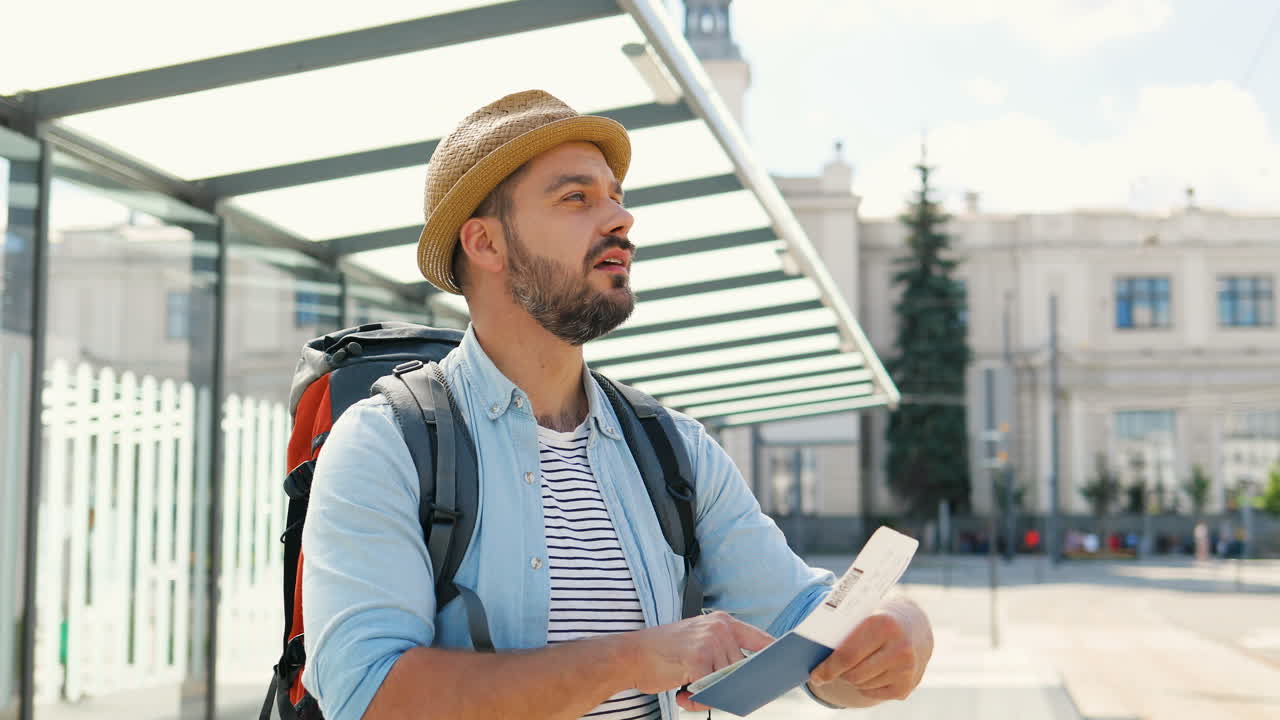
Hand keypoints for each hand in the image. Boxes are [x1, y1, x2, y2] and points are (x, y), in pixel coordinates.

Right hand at [621, 611, 773, 711]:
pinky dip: (696, 700)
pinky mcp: (698, 659)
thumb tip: (750, 681)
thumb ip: (723, 656)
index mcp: (723, 622)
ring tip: (686, 687)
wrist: (630, 654)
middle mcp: (720, 628)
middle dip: (725, 686)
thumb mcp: (698, 643)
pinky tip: (681, 693)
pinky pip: (710, 691)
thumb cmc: (664, 652)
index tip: (784, 672)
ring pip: (726, 682)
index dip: (774, 659)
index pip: (762, 641)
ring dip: (707, 694)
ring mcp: (710, 642)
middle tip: (700, 687)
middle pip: (743, 669)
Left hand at [808, 602, 928, 702]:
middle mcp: (900, 648)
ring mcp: (906, 670)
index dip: (827, 668)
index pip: (847, 656)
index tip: (814, 675)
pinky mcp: (906, 687)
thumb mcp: (862, 614)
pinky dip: (865, 684)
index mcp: (884, 624)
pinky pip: (872, 693)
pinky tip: (871, 669)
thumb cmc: (876, 618)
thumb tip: (808, 660)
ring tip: (858, 661)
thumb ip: (841, 631)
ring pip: (861, 685)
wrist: (914, 624)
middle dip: (838, 673)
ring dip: (853, 677)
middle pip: (853, 675)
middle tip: (830, 669)